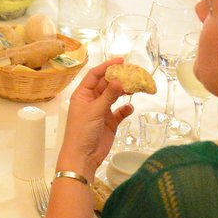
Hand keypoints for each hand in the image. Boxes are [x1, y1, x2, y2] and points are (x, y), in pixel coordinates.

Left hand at [55, 58, 134, 178]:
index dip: (107, 66)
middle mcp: (92, 100)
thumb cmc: (82, 132)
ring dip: (124, 92)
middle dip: (119, 78)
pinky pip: (120, 112)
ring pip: (114, 96)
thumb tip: (120, 80)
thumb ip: (108, 95)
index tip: (121, 60)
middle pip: (106, 84)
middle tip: (133, 73)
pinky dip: (126, 109)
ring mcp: (101, 111)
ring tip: (135, 87)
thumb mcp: (94, 111)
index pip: (94, 75)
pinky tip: (130, 107)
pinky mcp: (110, 122)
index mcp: (82, 94)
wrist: (83, 157)